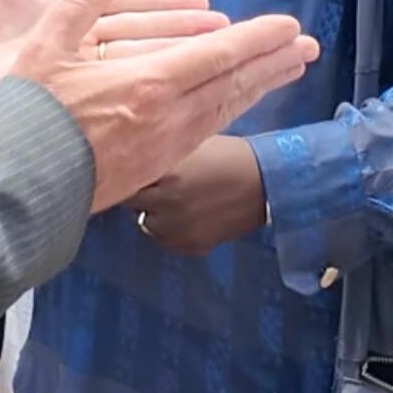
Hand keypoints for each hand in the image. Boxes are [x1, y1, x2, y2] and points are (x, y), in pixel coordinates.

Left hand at [0, 0, 233, 117]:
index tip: (204, 4)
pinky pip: (112, 85)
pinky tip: (181, 89)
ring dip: (178, 57)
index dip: (166, 3)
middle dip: (188, 32)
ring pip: (137, 59)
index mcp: (64, 11)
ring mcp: (72, 69)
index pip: (127, 3)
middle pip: (143, 32)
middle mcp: (75, 42)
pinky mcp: (63, 92)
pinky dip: (146, 83)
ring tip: (224, 56)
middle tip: (233, 31)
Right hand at [0, 0, 317, 212]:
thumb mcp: (45, 46)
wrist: (16, 183)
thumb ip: (81, 1)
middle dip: (273, 62)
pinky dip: (230, 112)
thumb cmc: (28, 114)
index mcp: (148, 84)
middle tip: (307, 46)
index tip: (289, 26)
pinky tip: (236, 105)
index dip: (258, 39)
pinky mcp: (155, 166)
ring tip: (286, 71)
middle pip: (234, 84)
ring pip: (224, 111)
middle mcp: (168, 117)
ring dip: (259, 87)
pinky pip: (206, 132)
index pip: (219, 55)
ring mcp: (165, 146)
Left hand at [128, 135, 266, 255]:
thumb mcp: (192, 146)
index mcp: (165, 175)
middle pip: (130, 204)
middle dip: (137, 194)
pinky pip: (167, 242)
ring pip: (146, 225)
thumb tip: (137, 153)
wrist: (266, 182)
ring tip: (170, 202)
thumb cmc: (230, 155)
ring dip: (152, 214)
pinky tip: (184, 217)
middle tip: (151, 185)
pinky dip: (169, 231)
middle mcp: (166, 205)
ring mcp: (179, 230)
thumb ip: (163, 155)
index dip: (126, 174)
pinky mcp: (193, 246)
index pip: (125, 180)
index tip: (129, 169)